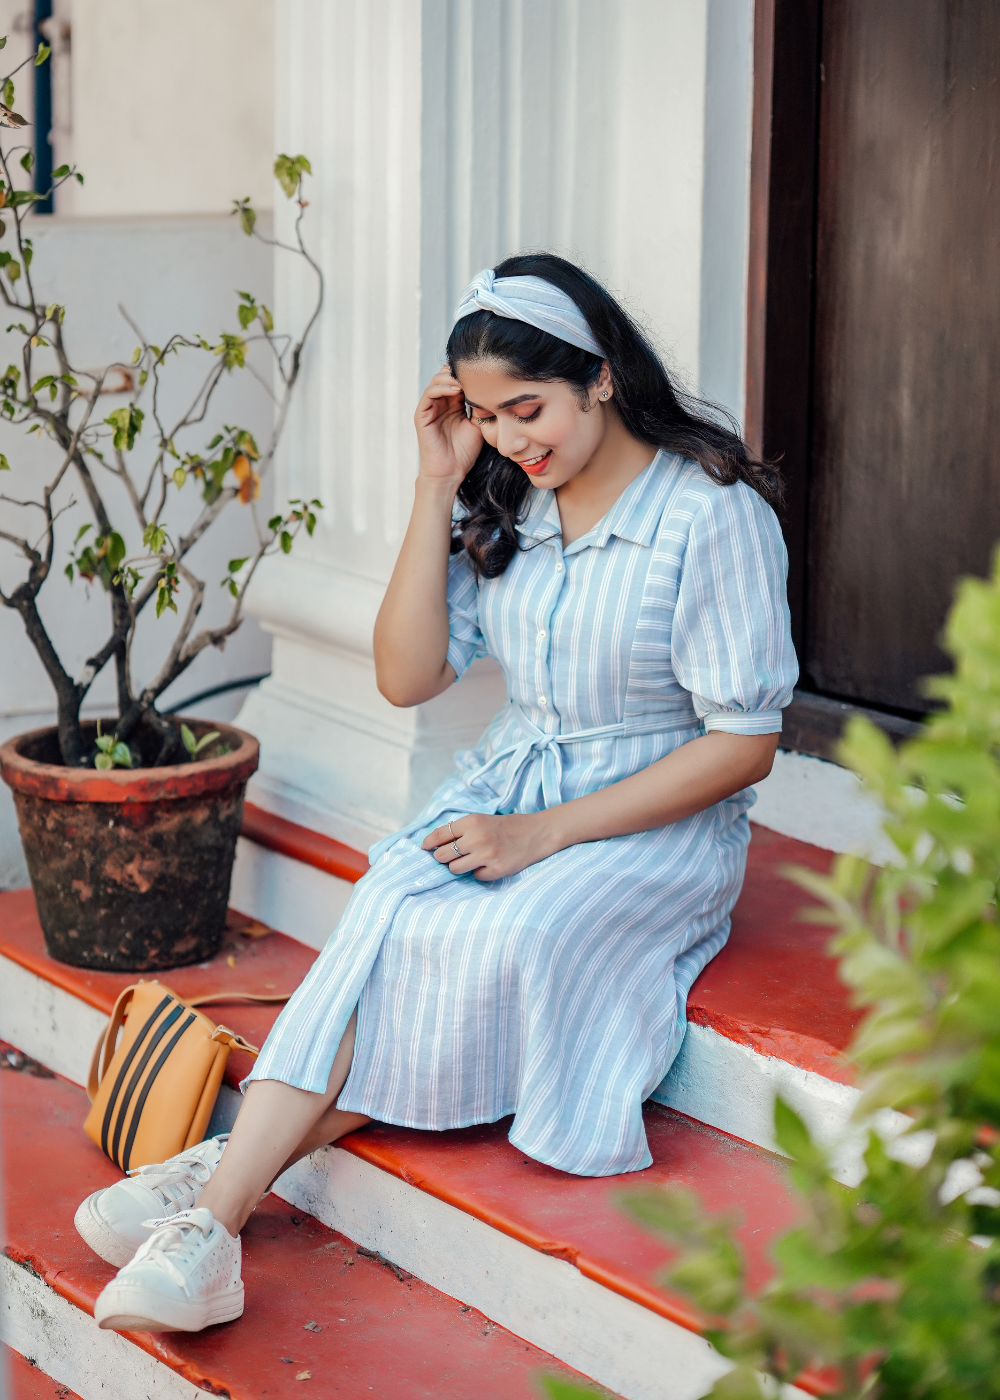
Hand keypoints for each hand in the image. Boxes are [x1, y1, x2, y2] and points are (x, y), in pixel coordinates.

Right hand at [414, 366, 483, 484]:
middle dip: (459, 371)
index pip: (459, 379)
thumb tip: (492, 389)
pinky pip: (429, 393)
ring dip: (451, 376)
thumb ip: (480, 406)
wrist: (450, 472)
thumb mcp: (478, 425)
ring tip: (465, 380)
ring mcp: (430, 407)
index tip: (485, 374)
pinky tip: (456, 389)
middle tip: (474, 373)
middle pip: (446, 375)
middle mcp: (441, 403)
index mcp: (454, 404)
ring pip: (437, 380)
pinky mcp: (421, 414)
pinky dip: (441, 387)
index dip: (470, 374)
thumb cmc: (464, 452)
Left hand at [422, 812, 555, 881]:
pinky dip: (479, 872)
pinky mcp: (495, 870)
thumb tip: (436, 843)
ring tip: (472, 860)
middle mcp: (476, 838)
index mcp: (472, 822)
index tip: (424, 847)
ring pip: (454, 869)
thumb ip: (463, 829)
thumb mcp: (483, 820)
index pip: (440, 834)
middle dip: (442, 857)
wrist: (537, 833)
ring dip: (459, 866)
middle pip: (442, 855)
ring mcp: (486, 855)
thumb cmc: (508, 826)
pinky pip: (474, 876)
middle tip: (450, 856)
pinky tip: (489, 864)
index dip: (429, 842)